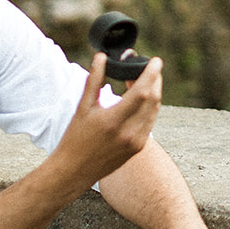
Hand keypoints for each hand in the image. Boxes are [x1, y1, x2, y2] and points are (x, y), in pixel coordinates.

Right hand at [54, 53, 163, 188]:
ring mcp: (136, 142)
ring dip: (153, 93)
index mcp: (113, 121)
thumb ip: (94, 81)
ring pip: (154, 110)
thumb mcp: (83, 108)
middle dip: (154, 80)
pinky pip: (150, 122)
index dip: (151, 74)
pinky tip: (140, 99)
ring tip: (141, 81)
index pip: (142, 92)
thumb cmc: (75, 138)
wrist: (74, 171)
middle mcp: (129, 133)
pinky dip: (149, 107)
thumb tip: (101, 57)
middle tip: (148, 68)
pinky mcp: (138, 148)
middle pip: (153, 99)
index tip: (156, 60)